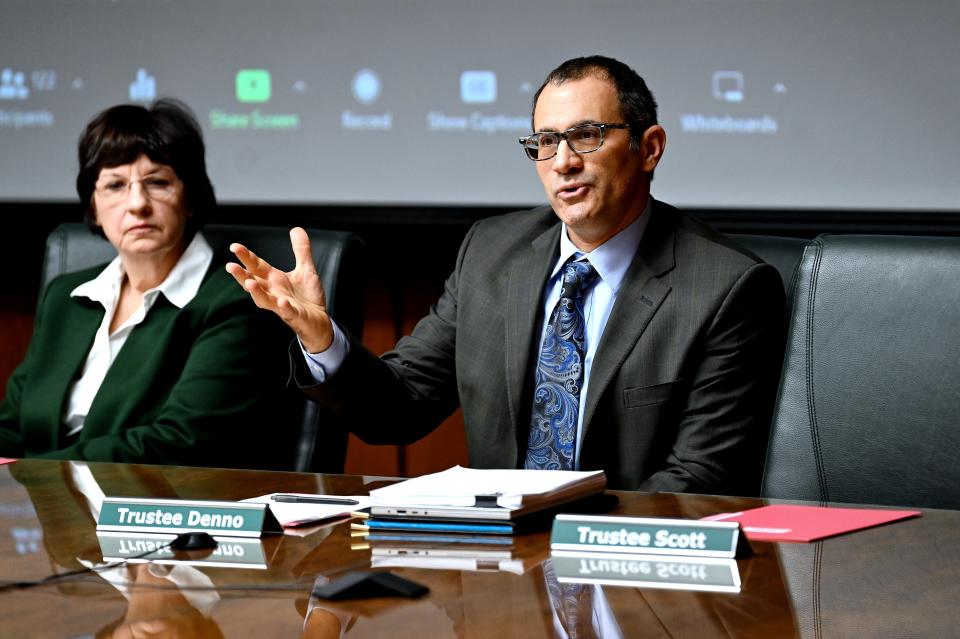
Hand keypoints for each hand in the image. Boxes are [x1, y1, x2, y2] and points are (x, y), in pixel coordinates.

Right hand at [226, 227, 333, 351]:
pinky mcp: (294, 316)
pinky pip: (287, 312)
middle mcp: (274, 292)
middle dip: (241, 275)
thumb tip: (296, 229)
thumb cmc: (308, 298)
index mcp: (274, 280)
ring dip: (256, 292)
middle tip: (230, 266)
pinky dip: (283, 307)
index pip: (257, 266)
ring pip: (264, 300)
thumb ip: (301, 250)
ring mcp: (282, 305)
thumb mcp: (306, 269)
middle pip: (254, 282)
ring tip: (249, 282)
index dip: (246, 257)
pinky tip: (282, 302)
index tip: (234, 247)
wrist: (319, 321)